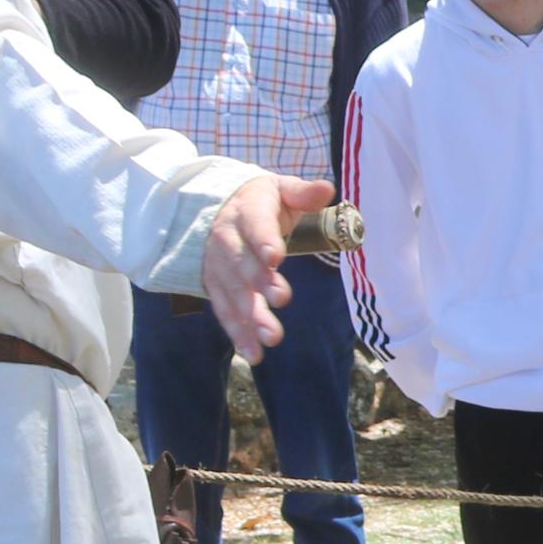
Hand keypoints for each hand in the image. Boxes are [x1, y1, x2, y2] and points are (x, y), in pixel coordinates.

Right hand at [201, 174, 331, 359]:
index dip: (264, 241)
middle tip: (281, 298)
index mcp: (247, 211)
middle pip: (241, 262)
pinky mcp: (216, 288)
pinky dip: (238, 333)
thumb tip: (326, 189)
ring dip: (250, 316)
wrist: (218, 210)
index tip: (276, 257)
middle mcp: (227, 240)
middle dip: (258, 281)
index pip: (255, 225)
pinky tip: (253, 353)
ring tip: (271, 337)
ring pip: (232, 292)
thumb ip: (303, 193)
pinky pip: (225, 312)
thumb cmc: (261, 203)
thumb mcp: (281, 190)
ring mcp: (219, 266)